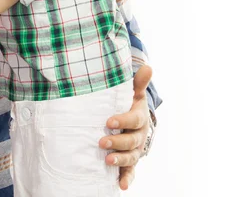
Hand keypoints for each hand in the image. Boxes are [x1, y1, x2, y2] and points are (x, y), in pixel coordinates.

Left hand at [99, 65, 152, 189]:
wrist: (134, 119)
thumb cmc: (129, 102)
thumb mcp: (133, 92)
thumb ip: (137, 82)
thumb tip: (148, 67)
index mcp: (139, 117)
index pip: (133, 119)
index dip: (122, 120)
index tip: (109, 121)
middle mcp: (139, 135)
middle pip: (131, 141)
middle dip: (117, 142)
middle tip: (102, 141)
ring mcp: (135, 149)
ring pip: (131, 157)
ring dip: (120, 160)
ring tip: (107, 160)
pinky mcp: (130, 160)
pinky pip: (131, 171)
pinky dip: (127, 178)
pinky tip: (121, 185)